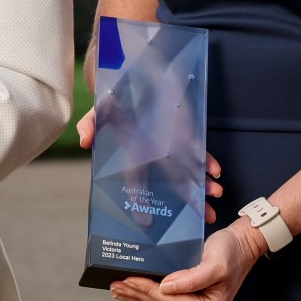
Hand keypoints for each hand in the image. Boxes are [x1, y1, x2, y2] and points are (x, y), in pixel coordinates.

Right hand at [78, 111, 222, 225]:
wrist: (137, 78)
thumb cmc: (118, 99)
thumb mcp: (100, 109)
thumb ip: (91, 123)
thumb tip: (84, 140)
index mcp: (135, 156)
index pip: (137, 182)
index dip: (139, 201)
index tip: (145, 221)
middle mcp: (156, 155)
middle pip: (174, 184)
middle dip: (190, 201)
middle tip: (205, 217)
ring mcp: (173, 146)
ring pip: (190, 171)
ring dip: (204, 184)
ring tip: (215, 195)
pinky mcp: (185, 133)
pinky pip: (199, 151)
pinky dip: (208, 161)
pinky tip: (215, 171)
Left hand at [110, 221, 265, 300]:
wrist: (244, 244)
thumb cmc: (232, 252)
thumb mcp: (214, 264)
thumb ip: (191, 278)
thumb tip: (165, 287)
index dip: (147, 291)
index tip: (128, 280)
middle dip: (137, 295)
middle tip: (115, 286)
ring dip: (139, 296)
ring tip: (118, 289)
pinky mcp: (192, 296)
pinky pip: (166, 299)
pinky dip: (148, 294)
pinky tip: (134, 290)